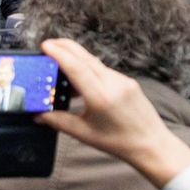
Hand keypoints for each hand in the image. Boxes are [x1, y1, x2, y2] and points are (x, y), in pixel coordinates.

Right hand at [35, 38, 189, 187]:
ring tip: (58, 62)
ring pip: (94, 62)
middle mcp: (113, 83)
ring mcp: (123, 80)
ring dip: (75, 57)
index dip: (59, 54)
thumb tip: (37, 115)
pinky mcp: (127, 81)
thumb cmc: (119, 142)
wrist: (152, 145)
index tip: (45, 46)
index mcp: (101, 97)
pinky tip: (78, 78)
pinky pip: (103, 69)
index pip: (77, 67)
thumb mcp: (83, 133)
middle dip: (64, 46)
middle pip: (85, 57)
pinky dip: (87, 67)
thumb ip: (58, 121)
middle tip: (47, 44)